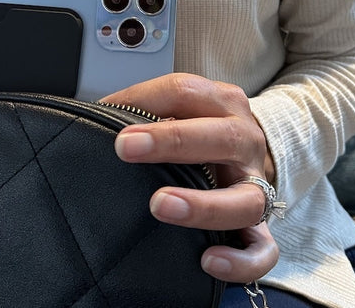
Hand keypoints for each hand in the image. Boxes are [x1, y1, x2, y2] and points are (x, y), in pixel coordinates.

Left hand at [101, 73, 279, 282]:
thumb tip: (92, 117)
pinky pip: (262, 249)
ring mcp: (257, 185)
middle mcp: (246, 140)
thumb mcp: (176, 107)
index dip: (146, 104)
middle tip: (126, 149)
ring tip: (162, 206)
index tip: (115, 127)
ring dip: (203, 204)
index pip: (186, 93)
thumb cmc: (198, 129)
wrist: (245, 152)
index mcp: (221, 102)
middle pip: (222, 137)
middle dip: (173, 141)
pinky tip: (208, 261)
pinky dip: (240, 259)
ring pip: (246, 199)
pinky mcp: (260, 226)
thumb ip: (140, 109)